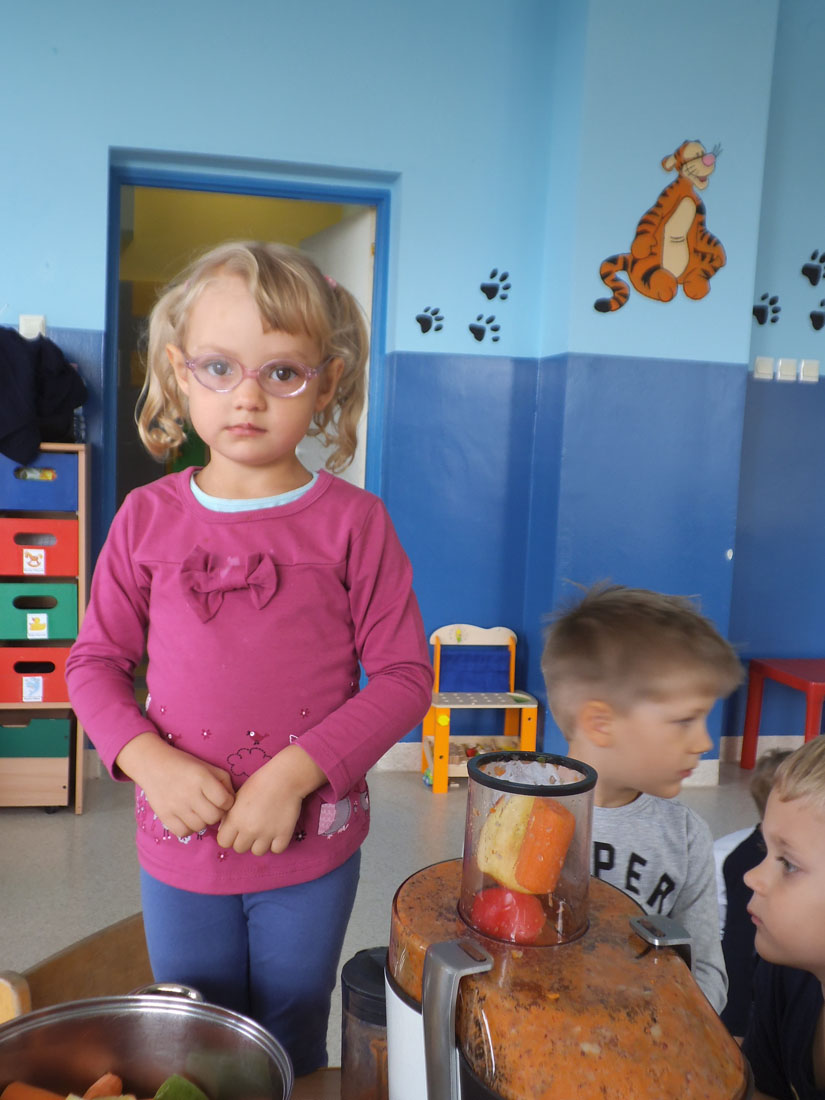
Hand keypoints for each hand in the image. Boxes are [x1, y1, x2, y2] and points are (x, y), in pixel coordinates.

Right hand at [116, 732, 234, 838]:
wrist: (153, 764)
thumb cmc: (185, 765)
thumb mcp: (208, 767)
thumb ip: (224, 782)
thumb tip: (233, 801)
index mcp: (202, 778)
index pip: (226, 801)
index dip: (228, 802)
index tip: (223, 799)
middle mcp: (189, 793)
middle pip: (214, 817)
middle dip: (217, 813)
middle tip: (211, 806)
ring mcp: (176, 806)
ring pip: (200, 826)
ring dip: (203, 821)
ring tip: (199, 811)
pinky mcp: (164, 815)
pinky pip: (183, 832)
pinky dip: (188, 828)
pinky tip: (188, 818)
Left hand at [216, 744, 326, 855]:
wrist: (285, 778)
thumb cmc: (260, 783)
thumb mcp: (237, 796)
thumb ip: (229, 815)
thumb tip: (223, 830)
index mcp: (235, 819)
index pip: (223, 842)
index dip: (229, 837)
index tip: (235, 830)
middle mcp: (249, 829)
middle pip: (240, 848)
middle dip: (244, 840)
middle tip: (252, 828)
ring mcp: (267, 834)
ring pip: (257, 852)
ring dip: (260, 843)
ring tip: (265, 830)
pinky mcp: (283, 834)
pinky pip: (276, 850)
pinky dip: (276, 844)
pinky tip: (276, 832)